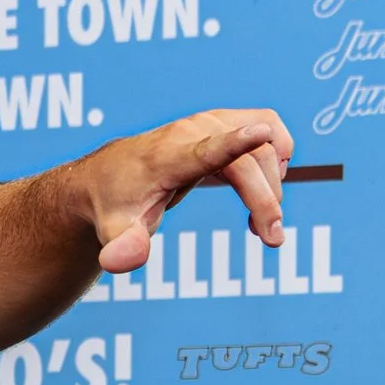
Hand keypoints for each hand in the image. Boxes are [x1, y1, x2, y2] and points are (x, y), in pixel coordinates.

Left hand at [83, 108, 292, 274]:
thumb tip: (118, 262)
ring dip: (275, 183)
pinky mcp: (222, 122)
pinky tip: (263, 190)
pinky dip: (277, 157)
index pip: (204, 149)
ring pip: (264, 144)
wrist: (108, 177)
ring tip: (261, 223)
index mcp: (166, 158)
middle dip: (267, 201)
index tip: (261, 133)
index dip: (234, 143)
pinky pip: (266, 126)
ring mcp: (209, 122)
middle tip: (273, 239)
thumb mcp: (114, 232)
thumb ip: (123, 247)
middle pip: (246, 160)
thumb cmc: (115, 206)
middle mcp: (191, 132)